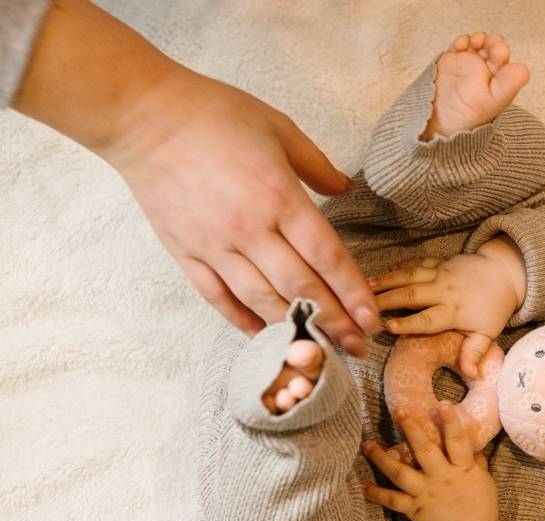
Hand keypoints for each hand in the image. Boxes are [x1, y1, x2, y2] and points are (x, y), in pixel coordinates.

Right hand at [103, 66, 379, 355]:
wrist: (142, 115)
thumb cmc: (214, 114)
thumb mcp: (278, 127)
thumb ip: (317, 165)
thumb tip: (347, 188)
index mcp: (278, 196)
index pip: (326, 256)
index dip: (352, 292)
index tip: (372, 319)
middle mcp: (249, 228)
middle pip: (300, 288)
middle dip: (334, 323)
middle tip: (358, 348)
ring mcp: (215, 246)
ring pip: (262, 301)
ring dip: (294, 330)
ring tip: (319, 350)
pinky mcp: (186, 254)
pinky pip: (219, 299)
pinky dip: (243, 322)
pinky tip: (265, 338)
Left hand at [360, 401, 498, 520]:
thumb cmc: (481, 506)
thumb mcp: (484, 479)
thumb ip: (475, 460)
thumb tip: (472, 440)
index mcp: (462, 469)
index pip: (458, 442)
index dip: (451, 422)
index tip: (442, 404)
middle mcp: (442, 478)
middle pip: (425, 451)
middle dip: (412, 430)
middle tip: (399, 411)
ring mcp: (426, 493)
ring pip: (401, 474)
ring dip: (382, 459)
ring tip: (367, 444)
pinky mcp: (414, 509)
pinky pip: (393, 501)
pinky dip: (377, 494)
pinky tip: (363, 485)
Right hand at [369, 248, 520, 378]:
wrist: (505, 274)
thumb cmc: (494, 309)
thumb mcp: (488, 334)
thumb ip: (475, 353)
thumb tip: (473, 376)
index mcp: (454, 311)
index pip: (427, 319)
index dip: (408, 323)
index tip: (388, 327)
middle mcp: (444, 291)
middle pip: (412, 295)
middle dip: (387, 299)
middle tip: (365, 305)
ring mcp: (441, 274)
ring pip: (410, 276)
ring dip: (388, 281)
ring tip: (366, 286)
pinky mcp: (441, 263)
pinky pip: (418, 263)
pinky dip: (402, 266)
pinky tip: (386, 270)